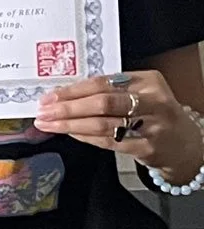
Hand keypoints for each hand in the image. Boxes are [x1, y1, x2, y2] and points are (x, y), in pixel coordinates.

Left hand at [37, 69, 203, 179]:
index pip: (103, 83)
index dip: (73, 90)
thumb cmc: (153, 114)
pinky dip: (85, 137)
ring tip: (49, 124)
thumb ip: (110, 91)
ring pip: (103, 124)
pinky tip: (70, 133)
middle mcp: (153, 101)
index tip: (50, 96)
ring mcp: (152, 126)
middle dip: (68, 108)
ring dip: (70, 124)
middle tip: (44, 111)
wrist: (184, 143)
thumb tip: (65, 94)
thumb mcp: (140, 93)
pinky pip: (109, 142)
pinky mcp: (147, 147)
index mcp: (148, 81)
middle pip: (102, 103)